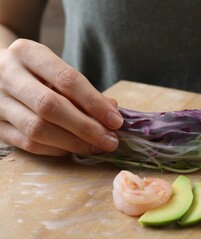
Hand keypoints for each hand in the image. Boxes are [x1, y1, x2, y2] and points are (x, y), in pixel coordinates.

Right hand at [0, 39, 122, 155]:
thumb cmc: (36, 72)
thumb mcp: (57, 69)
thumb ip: (83, 89)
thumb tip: (111, 111)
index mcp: (27, 53)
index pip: (67, 79)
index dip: (94, 103)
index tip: (116, 121)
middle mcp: (6, 74)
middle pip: (50, 106)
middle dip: (86, 127)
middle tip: (110, 141)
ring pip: (37, 129)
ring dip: (73, 142)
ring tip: (96, 147)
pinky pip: (27, 144)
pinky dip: (55, 149)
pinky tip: (74, 149)